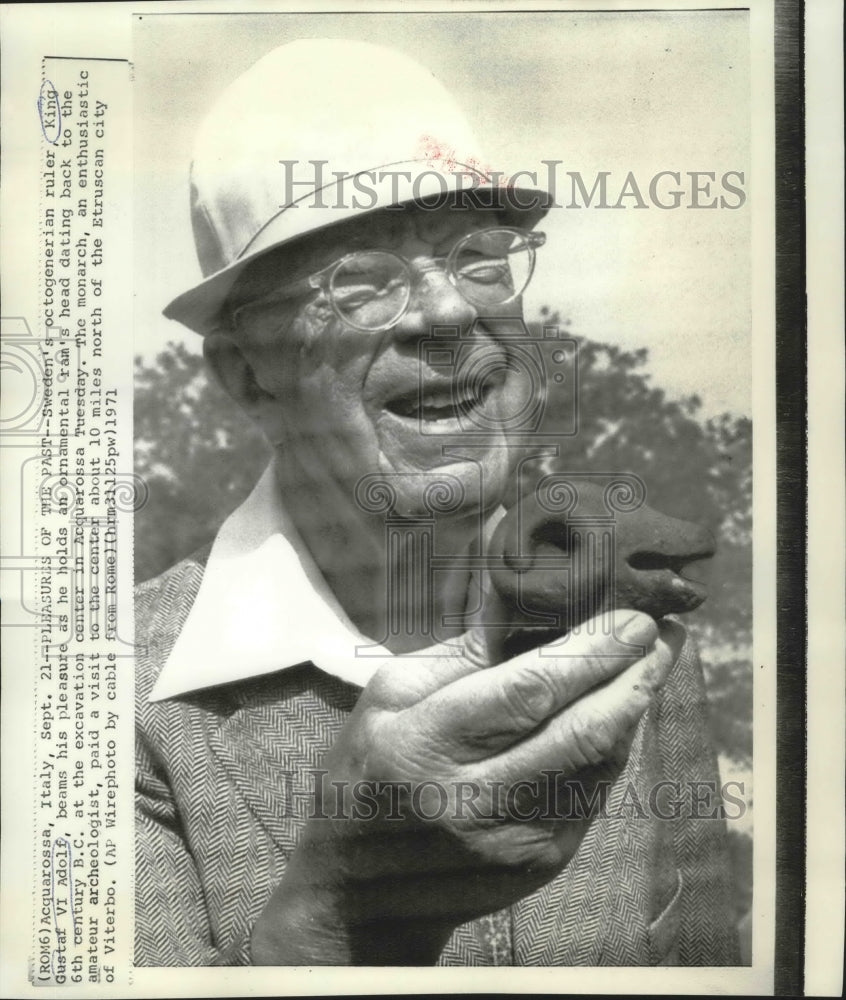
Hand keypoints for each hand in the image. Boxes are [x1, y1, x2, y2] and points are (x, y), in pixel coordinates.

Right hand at [251, 610, 683, 964]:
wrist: (360, 888)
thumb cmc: (368, 770)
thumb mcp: (389, 696)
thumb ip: (460, 651)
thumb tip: (521, 593)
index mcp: (426, 745)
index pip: (526, 692)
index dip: (590, 653)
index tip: (631, 617)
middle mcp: (474, 800)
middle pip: (580, 733)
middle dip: (634, 676)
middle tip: (663, 633)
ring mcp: (514, 841)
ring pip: (599, 764)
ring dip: (634, 708)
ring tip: (651, 661)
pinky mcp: (541, 864)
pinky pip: (595, 792)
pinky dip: (614, 745)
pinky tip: (619, 711)